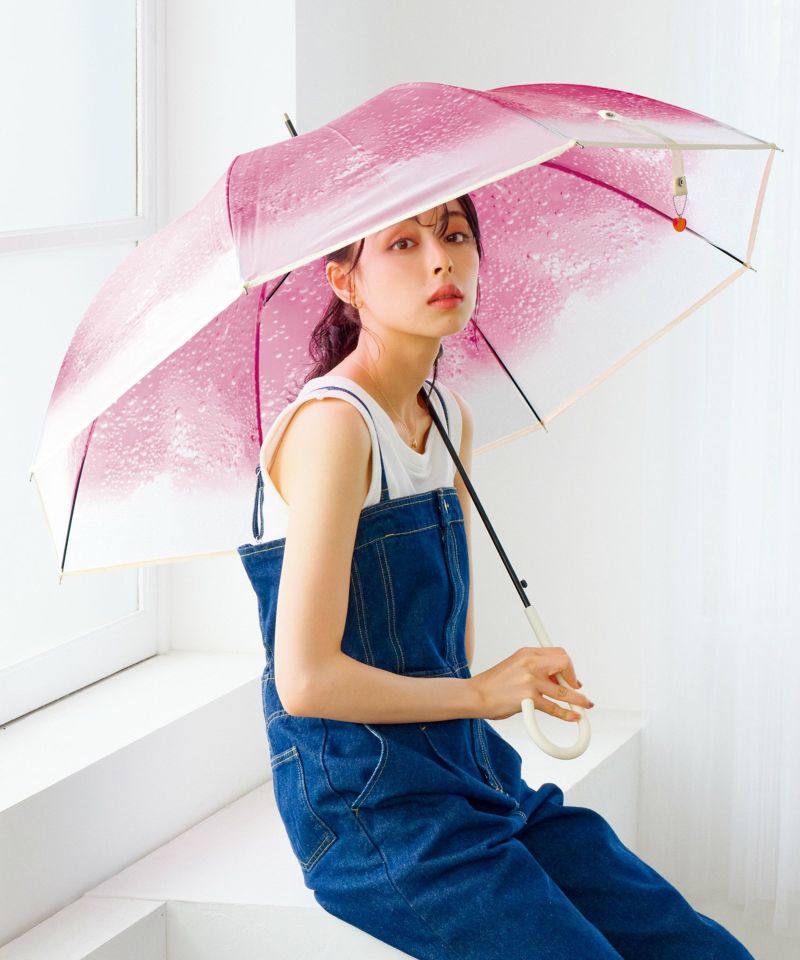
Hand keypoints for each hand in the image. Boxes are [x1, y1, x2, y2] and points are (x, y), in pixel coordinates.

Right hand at [470, 647, 594, 721]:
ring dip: (578, 699)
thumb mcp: (516, 665)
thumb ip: (535, 668)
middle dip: (574, 678)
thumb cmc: (494, 683)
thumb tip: (557, 680)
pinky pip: (554, 708)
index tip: (570, 677)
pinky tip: (573, 717)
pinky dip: (566, 714)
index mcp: (527, 653)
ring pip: (564, 690)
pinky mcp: (528, 699)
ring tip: (585, 704)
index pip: (558, 653)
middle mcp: (530, 663)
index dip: (568, 666)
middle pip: (565, 663)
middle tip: (575, 689)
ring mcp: (530, 681)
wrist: (476, 695)